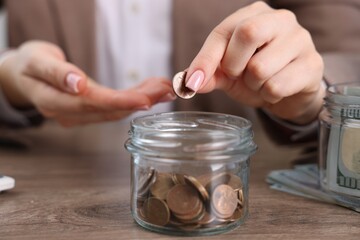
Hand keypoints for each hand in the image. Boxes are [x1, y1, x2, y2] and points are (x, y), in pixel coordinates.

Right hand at [0, 41, 175, 126]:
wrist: (24, 76)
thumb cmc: (28, 66)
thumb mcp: (36, 63)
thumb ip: (56, 74)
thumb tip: (78, 84)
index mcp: (55, 102)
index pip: (92, 104)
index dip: (120, 102)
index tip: (146, 99)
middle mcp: (70, 113)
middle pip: (110, 109)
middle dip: (141, 100)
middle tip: (167, 90)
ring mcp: (81, 114)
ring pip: (116, 110)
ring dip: (143, 99)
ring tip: (166, 89)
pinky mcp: (90, 110)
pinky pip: (114, 107)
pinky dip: (134, 98)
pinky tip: (152, 92)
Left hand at [185, 1, 324, 124]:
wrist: (289, 93)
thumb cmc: (256, 75)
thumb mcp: (228, 72)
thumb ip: (209, 73)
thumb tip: (190, 82)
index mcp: (256, 14)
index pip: (224, 31)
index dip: (206, 59)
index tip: (193, 82)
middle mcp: (281, 19)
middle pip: (248, 33)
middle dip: (234, 65)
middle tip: (239, 75)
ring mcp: (301, 40)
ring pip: (260, 67)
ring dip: (253, 85)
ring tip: (261, 83)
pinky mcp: (313, 64)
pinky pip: (276, 86)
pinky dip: (269, 95)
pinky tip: (277, 90)